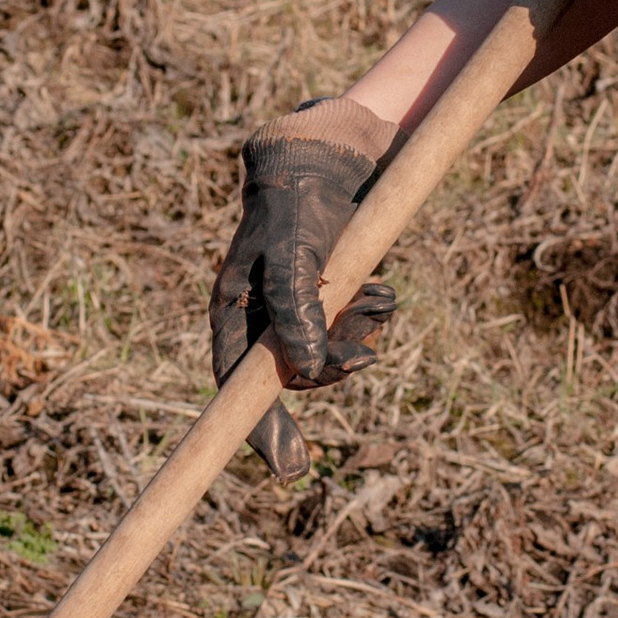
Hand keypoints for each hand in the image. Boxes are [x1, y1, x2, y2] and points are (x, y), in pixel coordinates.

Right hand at [209, 105, 399, 481]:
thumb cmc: (300, 199)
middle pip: (290, 376)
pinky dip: (373, 316)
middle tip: (365, 361)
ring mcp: (300, 305)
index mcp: (234, 308)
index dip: (259, 426)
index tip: (288, 466)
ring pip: (329, 353)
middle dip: (329, 375)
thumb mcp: (295, 253)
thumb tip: (307, 370)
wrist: (334, 150)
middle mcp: (263, 313)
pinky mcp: (333, 293)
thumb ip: (298, 309)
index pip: (237, 383)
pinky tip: (383, 291)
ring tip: (378, 298)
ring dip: (358, 339)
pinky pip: (354, 328)